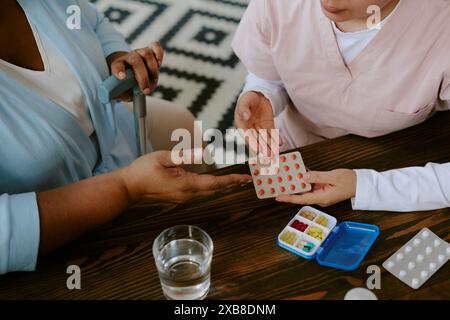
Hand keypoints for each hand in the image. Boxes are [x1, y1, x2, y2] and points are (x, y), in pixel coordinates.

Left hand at [107, 42, 163, 100]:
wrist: (130, 74)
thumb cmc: (126, 84)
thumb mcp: (123, 92)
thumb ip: (126, 94)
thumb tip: (133, 93)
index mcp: (118, 65)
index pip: (117, 66)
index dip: (119, 70)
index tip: (122, 77)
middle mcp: (129, 57)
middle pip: (136, 62)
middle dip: (143, 77)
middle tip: (145, 90)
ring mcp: (140, 53)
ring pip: (147, 54)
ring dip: (153, 70)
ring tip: (153, 81)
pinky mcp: (150, 50)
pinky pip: (155, 46)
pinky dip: (159, 53)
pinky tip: (159, 63)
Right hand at [118, 151, 251, 203]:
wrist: (129, 187)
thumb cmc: (143, 171)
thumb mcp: (163, 158)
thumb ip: (184, 156)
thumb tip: (203, 154)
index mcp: (186, 184)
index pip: (214, 183)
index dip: (231, 180)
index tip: (244, 179)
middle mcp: (187, 194)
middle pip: (214, 189)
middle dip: (230, 184)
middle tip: (245, 179)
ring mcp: (183, 197)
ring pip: (207, 191)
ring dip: (221, 186)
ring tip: (234, 180)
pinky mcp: (178, 196)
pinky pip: (199, 191)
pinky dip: (211, 186)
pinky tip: (215, 182)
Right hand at [234, 91, 281, 155]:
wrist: (258, 93)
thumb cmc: (248, 98)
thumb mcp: (245, 101)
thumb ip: (244, 108)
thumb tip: (245, 115)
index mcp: (242, 124)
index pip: (247, 136)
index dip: (252, 143)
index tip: (257, 150)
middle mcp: (250, 128)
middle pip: (257, 140)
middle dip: (263, 148)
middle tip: (268, 155)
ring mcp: (260, 128)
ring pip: (265, 138)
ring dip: (270, 145)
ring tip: (275, 153)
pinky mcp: (268, 125)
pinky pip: (272, 133)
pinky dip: (277, 138)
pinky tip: (281, 143)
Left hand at [275, 169, 356, 206]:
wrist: (361, 183)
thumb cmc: (350, 181)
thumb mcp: (333, 176)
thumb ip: (318, 177)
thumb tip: (304, 176)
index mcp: (322, 198)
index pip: (302, 199)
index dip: (289, 198)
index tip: (278, 197)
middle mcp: (319, 198)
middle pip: (301, 195)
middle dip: (289, 190)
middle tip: (277, 185)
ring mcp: (321, 194)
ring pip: (305, 189)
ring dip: (296, 183)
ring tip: (284, 177)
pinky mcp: (322, 189)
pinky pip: (311, 185)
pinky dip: (304, 179)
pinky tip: (298, 171)